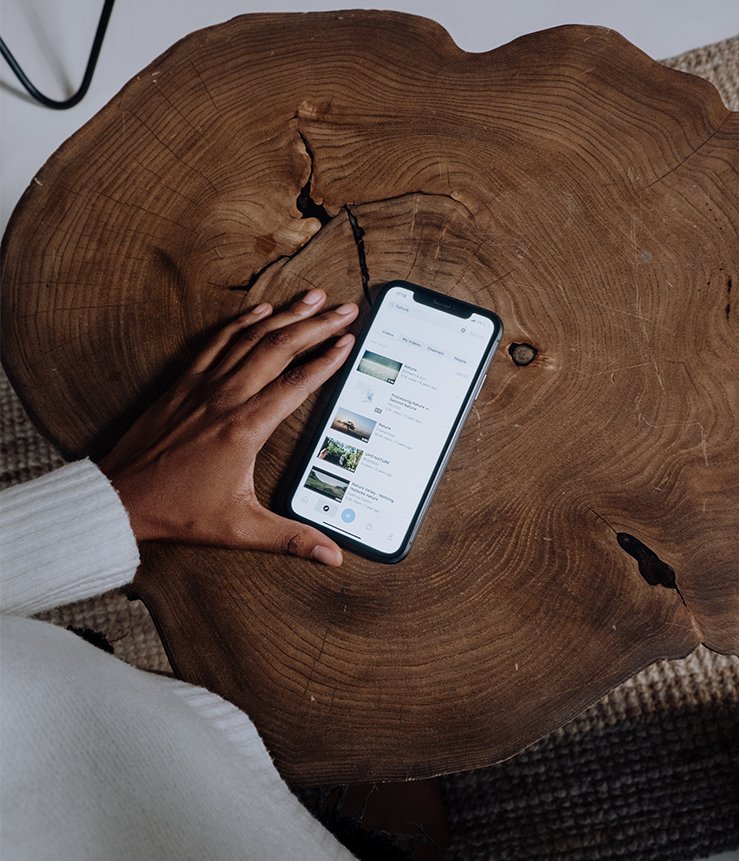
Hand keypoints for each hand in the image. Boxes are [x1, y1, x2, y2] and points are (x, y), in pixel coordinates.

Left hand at [98, 288, 357, 565]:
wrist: (121, 498)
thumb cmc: (179, 511)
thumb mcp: (241, 529)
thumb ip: (291, 539)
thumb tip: (332, 556)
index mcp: (246, 428)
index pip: (297, 383)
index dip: (327, 359)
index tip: (350, 340)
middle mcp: (227, 398)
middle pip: (280, 349)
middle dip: (317, 325)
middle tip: (347, 308)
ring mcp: (203, 386)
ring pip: (252, 338)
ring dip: (286, 315)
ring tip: (314, 297)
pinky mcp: (184, 383)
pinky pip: (217, 342)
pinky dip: (242, 323)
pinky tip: (261, 311)